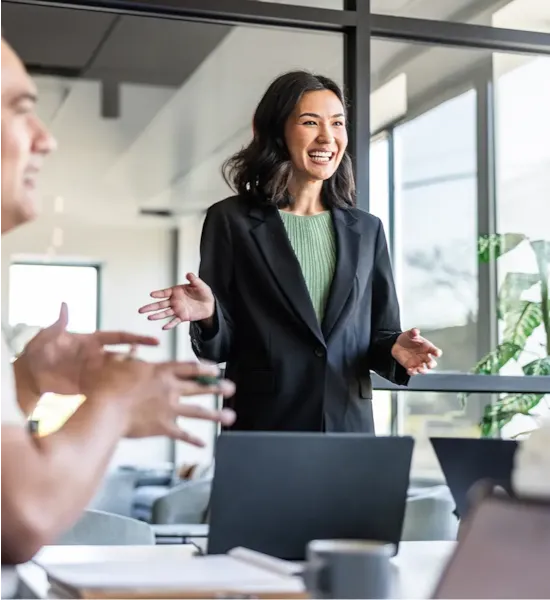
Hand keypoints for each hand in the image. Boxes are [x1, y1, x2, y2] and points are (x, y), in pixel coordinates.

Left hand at [17, 303, 159, 395]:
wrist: (24, 383)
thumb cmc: (33, 356)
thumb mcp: (43, 340)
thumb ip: (56, 326)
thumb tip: (63, 305)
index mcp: (90, 343)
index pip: (118, 337)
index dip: (137, 339)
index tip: (155, 342)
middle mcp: (96, 358)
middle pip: (124, 357)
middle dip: (139, 360)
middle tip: (151, 366)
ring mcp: (94, 376)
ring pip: (119, 374)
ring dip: (132, 376)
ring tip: (145, 381)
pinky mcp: (89, 392)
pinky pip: (108, 391)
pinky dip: (121, 393)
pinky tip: (130, 397)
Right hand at [83, 354, 235, 445]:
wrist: (105, 409)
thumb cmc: (106, 384)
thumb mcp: (117, 363)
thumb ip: (129, 356)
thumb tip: (132, 349)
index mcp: (161, 371)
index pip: (190, 367)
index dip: (205, 368)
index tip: (216, 369)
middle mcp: (170, 388)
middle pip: (200, 387)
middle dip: (217, 387)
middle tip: (231, 388)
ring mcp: (169, 408)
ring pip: (198, 411)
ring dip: (216, 415)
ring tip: (231, 417)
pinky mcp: (163, 427)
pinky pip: (183, 434)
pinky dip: (194, 440)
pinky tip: (204, 443)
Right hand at [139, 273, 214, 329]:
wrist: (209, 304)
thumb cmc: (203, 293)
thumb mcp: (199, 284)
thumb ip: (193, 279)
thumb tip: (189, 274)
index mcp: (176, 292)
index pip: (164, 292)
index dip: (158, 294)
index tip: (152, 294)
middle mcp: (174, 301)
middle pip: (160, 304)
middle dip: (150, 307)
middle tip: (141, 310)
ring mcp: (177, 309)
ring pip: (165, 313)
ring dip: (157, 315)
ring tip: (149, 317)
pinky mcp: (182, 317)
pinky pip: (175, 321)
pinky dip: (170, 324)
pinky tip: (164, 327)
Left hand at [391, 328, 441, 375]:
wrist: (397, 344)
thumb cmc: (407, 339)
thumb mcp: (410, 334)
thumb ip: (413, 332)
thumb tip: (415, 330)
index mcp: (427, 348)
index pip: (435, 351)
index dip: (437, 352)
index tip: (437, 353)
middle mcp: (424, 356)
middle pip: (432, 363)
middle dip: (431, 365)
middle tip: (429, 365)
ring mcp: (418, 362)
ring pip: (424, 369)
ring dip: (422, 370)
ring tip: (419, 369)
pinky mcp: (411, 366)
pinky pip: (413, 372)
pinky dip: (412, 372)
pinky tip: (410, 370)